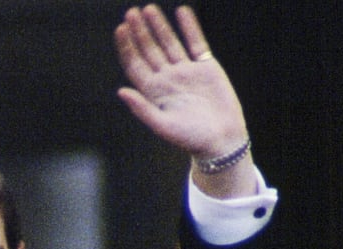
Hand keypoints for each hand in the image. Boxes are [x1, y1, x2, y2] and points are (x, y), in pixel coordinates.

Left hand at [114, 5, 248, 163]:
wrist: (222, 140)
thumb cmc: (191, 138)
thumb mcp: (163, 126)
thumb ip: (142, 108)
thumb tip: (120, 91)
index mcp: (153, 92)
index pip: (136, 64)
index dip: (127, 47)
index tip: (120, 29)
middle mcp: (167, 79)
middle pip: (150, 50)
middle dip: (140, 31)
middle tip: (131, 12)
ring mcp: (186, 71)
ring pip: (169, 43)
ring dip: (160, 26)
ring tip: (149, 9)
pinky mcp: (206, 67)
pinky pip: (196, 43)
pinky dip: (190, 28)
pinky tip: (182, 12)